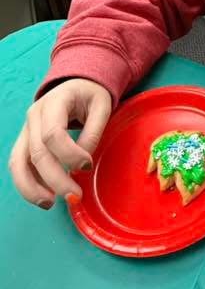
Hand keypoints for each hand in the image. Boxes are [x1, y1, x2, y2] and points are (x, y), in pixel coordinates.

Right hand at [9, 78, 111, 207]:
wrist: (77, 84)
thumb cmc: (90, 95)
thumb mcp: (102, 105)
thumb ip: (94, 132)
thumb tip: (83, 163)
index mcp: (54, 102)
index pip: (53, 133)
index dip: (69, 154)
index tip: (87, 165)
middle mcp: (34, 116)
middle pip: (37, 153)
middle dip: (55, 179)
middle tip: (75, 196)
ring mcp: (26, 130)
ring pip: (18, 162)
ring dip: (31, 188)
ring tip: (50, 204)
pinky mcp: (25, 142)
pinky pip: (19, 165)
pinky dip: (28, 184)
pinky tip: (44, 197)